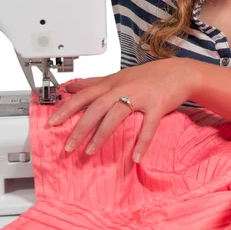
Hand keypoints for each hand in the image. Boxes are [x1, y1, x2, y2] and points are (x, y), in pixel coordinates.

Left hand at [47, 58, 196, 162]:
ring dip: (101, 135)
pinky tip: (135, 157)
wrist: (179, 72)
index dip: (68, 108)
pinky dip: (142, 142)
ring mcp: (141, 96)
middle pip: (97, 107)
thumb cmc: (149, 76)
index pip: (85, 94)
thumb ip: (95, 82)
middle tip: (68, 147)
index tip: (52, 122)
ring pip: (116, 115)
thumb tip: (71, 86)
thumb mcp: (119, 76)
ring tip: (90, 152)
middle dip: (80, 128)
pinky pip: (148, 126)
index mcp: (113, 82)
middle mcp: (124, 87)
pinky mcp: (158, 105)